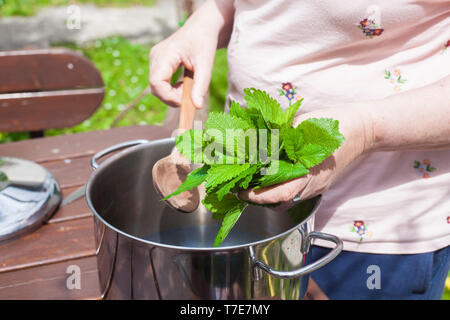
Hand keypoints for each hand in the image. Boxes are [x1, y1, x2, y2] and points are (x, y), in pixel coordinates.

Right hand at [149, 0, 233, 108]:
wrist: (202, 28)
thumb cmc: (204, 42)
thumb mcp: (206, 65)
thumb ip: (201, 86)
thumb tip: (197, 106)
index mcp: (165, 53)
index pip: (156, 82)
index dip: (168, 96)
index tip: (184, 100)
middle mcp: (155, 56)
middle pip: (155, 86)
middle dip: (171, 96)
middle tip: (189, 94)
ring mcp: (155, 59)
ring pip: (156, 86)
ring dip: (171, 93)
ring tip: (187, 87)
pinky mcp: (158, 62)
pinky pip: (159, 82)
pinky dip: (170, 88)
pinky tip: (182, 83)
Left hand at [239, 105, 372, 208]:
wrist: (365, 128)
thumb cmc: (337, 124)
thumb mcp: (305, 125)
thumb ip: (280, 136)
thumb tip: (255, 140)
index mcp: (310, 173)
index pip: (280, 194)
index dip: (258, 196)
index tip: (241, 190)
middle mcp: (314, 186)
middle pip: (281, 202)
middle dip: (259, 199)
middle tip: (241, 187)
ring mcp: (318, 186)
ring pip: (288, 200)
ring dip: (268, 196)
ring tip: (252, 183)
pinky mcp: (319, 183)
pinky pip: (296, 193)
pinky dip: (280, 190)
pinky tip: (271, 177)